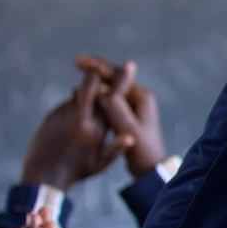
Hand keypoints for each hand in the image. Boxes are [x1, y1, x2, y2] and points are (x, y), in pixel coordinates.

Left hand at [20, 74, 127, 190]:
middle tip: (101, 71)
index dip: (120, 80)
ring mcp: (62, 116)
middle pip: (88, 87)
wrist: (43, 176)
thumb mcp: (100, 164)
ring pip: (76, 95)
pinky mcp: (51, 117)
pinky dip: (73, 106)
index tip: (127, 66)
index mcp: (95, 128)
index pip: (111, 98)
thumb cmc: (77, 172)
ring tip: (90, 103)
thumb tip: (131, 137)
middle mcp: (79, 118)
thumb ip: (116, 149)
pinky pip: (66, 105)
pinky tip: (74, 119)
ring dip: (84, 94)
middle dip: (96, 76)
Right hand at [79, 57, 167, 177]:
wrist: (150, 166)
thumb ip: (116, 110)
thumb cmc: (142, 150)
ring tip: (78, 73)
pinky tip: (83, 94)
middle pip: (116, 77)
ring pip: (112, 87)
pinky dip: (97, 93)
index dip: (99, 67)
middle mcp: (139, 97)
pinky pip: (110, 98)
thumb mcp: (127, 130)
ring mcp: (133, 105)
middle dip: (97, 68)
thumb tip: (102, 90)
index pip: (118, 75)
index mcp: (141, 97)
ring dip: (97, 79)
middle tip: (77, 61)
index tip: (79, 61)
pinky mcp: (126, 113)